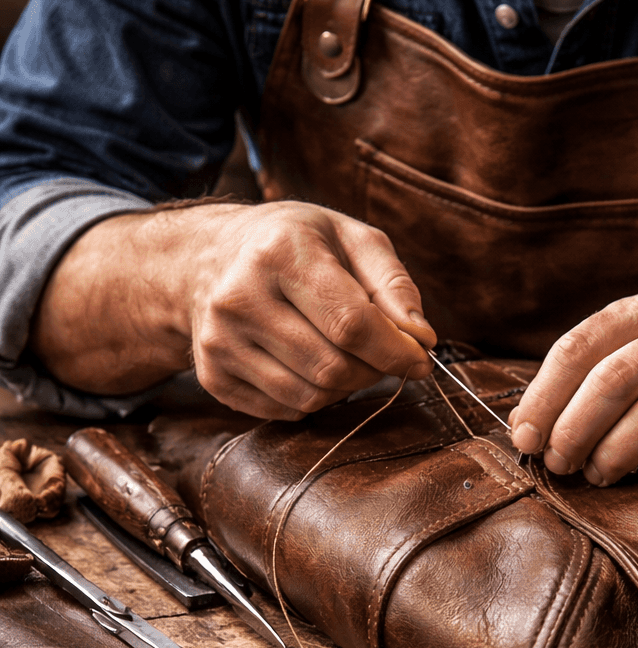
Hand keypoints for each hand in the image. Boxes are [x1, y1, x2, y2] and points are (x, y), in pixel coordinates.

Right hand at [184, 203, 435, 418]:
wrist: (206, 258)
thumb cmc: (293, 245)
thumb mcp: (349, 237)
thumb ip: (393, 283)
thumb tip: (422, 339)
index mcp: (279, 252)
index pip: (351, 324)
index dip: (396, 351)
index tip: (420, 358)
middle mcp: (239, 298)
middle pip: (333, 368)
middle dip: (372, 370)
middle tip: (380, 354)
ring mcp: (219, 342)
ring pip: (311, 397)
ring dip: (345, 387)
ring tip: (344, 355)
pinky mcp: (213, 376)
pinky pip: (286, 410)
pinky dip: (312, 397)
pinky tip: (307, 363)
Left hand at [508, 291, 637, 483]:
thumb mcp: (634, 370)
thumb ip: (579, 389)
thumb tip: (522, 426)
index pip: (579, 347)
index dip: (544, 397)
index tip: (525, 438)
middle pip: (613, 381)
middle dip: (574, 430)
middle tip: (559, 463)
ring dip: (612, 456)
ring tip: (598, 474)